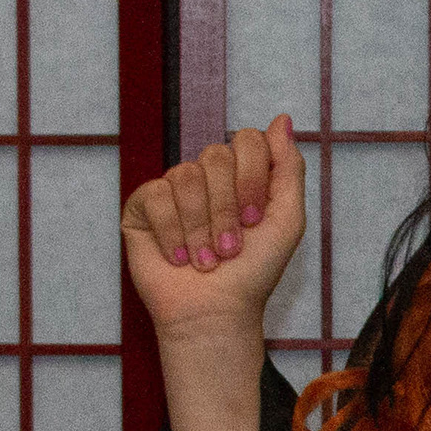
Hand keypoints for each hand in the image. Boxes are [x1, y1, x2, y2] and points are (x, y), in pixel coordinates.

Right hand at [121, 117, 305, 340]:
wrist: (215, 312)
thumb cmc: (253, 271)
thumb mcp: (287, 219)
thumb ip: (288, 168)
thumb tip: (282, 118)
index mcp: (241, 174)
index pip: (247, 140)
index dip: (252, 178)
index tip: (255, 219)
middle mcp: (207, 176)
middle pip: (216, 155)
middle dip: (226, 209)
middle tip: (231, 248)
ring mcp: (173, 189)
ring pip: (185, 175)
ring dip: (201, 227)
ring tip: (206, 260)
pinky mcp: (142, 206)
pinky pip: (155, 194)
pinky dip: (172, 232)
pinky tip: (179, 258)